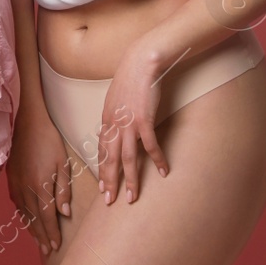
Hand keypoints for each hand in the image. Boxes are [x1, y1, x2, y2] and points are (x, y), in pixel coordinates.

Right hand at [5, 108, 74, 254]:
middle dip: (41, 236)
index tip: (56, 246)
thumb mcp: (63, 164)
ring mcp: (15, 182)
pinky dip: (21, 214)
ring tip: (37, 240)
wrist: (25, 123)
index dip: (52, 232)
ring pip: (23, 212)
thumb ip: (63, 190)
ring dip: (30, 228)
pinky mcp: (10, 177)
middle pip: (34, 218)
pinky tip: (25, 219)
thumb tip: (64, 212)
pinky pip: (15, 201)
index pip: (47, 216)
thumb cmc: (49, 141)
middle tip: (47, 251)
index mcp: (41, 185)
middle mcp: (26, 187)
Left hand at [94, 42, 171, 204]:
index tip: (102, 185)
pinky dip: (157, 160)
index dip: (102, 169)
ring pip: (127, 158)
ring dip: (130, 180)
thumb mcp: (115, 100)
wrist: (140, 64)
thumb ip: (114, 117)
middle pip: (109, 159)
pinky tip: (164, 172)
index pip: (101, 150)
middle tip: (110, 200)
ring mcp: (128, 123)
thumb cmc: (130, 80)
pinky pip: (150, 146)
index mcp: (105, 120)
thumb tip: (116, 129)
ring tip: (132, 197)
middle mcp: (113, 124)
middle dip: (109, 182)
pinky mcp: (144, 120)